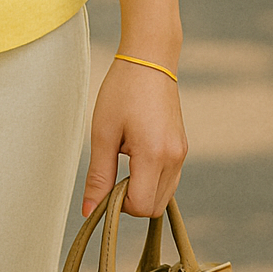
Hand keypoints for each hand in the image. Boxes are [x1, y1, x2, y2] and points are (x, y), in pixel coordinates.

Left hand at [82, 58, 186, 217]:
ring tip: (123, 159)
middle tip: (111, 171)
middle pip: (153, 207)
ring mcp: (181, 154)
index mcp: (154, 154)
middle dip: (130, 200)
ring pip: (163, 197)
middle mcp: (174, 159)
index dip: (118, 203)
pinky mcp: (182, 148)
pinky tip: (135, 157)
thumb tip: (90, 211)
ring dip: (141, 191)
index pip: (140, 206)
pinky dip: (151, 180)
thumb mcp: (103, 132)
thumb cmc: (122, 90)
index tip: (104, 181)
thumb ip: (98, 175)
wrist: (149, 60)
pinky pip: (169, 181)